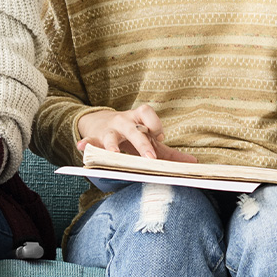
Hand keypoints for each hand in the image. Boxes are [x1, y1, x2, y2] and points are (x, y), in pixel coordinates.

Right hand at [75, 105, 196, 161]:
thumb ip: (168, 152)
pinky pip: (90, 140)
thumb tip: (193, 163)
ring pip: (110, 134)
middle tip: (149, 158)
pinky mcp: (95, 138)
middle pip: (133, 128)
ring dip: (111, 144)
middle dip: (141, 143)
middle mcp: (123, 122)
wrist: (101, 124)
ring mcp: (108, 130)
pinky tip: (83, 148)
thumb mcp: (149, 140)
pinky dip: (86, 144)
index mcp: (138, 120)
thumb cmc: (132, 135)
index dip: (154, 123)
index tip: (160, 136)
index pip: (147, 113)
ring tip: (113, 153)